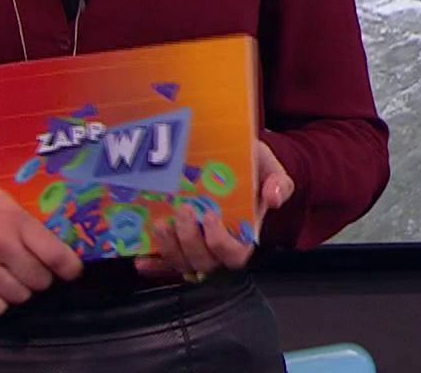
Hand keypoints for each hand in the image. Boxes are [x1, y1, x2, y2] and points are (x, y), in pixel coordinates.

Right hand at [0, 186, 83, 316]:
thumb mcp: (5, 199)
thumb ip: (32, 218)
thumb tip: (66, 232)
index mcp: (16, 221)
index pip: (56, 254)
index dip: (70, 268)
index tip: (72, 271)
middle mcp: (0, 245)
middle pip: (40, 281)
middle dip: (39, 277)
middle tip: (30, 269)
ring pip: (19, 296)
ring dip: (18, 290)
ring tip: (8, 276)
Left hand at [135, 140, 293, 283]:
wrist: (228, 155)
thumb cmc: (249, 164)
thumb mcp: (267, 166)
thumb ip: (279, 181)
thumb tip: (275, 197)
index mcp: (244, 232)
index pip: (235, 255)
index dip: (220, 243)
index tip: (211, 216)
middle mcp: (219, 246)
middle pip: (205, 262)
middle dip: (190, 242)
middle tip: (182, 211)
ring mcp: (196, 246)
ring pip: (182, 264)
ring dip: (169, 248)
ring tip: (161, 223)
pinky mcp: (176, 244)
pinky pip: (163, 263)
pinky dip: (153, 263)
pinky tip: (141, 257)